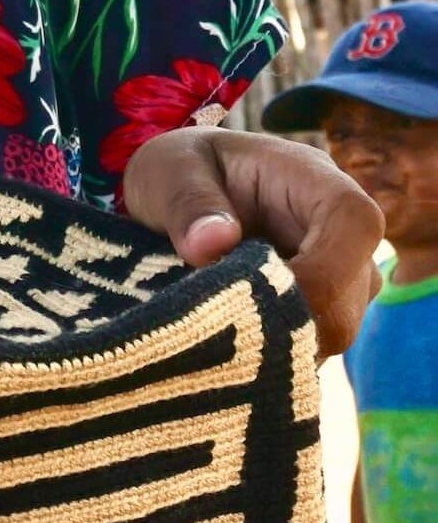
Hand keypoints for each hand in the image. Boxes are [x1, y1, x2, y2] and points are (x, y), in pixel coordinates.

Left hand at [123, 127, 383, 356]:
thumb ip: (187, 202)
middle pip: (348, 296)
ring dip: (272, 341)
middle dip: (285, 322)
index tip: (257, 297)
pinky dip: (267, 353)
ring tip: (208, 321)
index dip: (322, 271)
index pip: (353, 224)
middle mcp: (342, 232)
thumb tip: (212, 243)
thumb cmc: (181, 170)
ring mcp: (341, 277)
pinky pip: (310, 346)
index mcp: (314, 180)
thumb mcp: (170, 169)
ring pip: (332, 331)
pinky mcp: (321, 311)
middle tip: (211, 322)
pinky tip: (222, 339)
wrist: (180, 191)